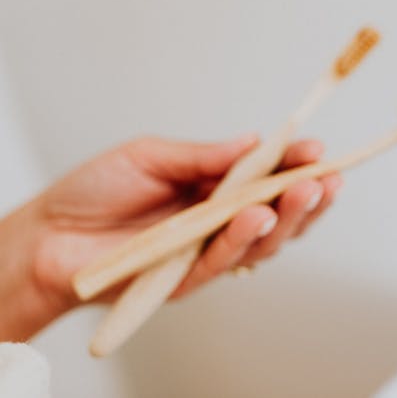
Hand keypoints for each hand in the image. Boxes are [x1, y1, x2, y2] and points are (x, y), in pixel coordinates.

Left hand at [0, 135, 341, 340]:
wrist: (49, 234)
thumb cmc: (97, 190)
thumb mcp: (152, 156)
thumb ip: (204, 155)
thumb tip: (255, 140)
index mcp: (216, 187)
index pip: (267, 177)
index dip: (295, 165)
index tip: (318, 150)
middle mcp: (219, 220)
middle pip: (277, 213)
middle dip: (307, 196)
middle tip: (326, 178)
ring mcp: (206, 250)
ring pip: (261, 241)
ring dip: (287, 218)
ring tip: (304, 193)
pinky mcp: (187, 278)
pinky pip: (222, 261)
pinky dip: (242, 239)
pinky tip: (257, 217)